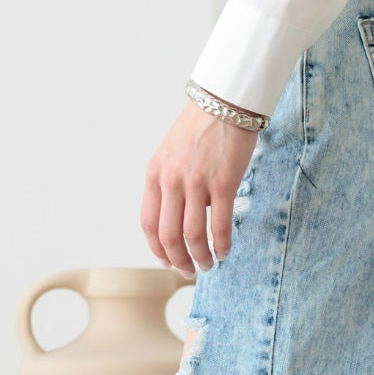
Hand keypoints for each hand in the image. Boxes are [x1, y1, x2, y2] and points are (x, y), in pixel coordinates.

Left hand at [141, 100, 258, 275]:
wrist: (223, 103)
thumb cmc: (200, 130)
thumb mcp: (170, 155)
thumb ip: (168, 185)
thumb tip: (177, 219)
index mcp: (154, 175)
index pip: (148, 224)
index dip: (157, 250)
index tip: (167, 261)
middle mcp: (171, 181)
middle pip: (168, 236)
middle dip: (178, 261)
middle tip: (189, 270)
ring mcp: (196, 183)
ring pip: (193, 235)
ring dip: (201, 257)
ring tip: (209, 264)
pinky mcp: (223, 183)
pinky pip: (220, 225)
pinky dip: (222, 244)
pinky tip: (225, 251)